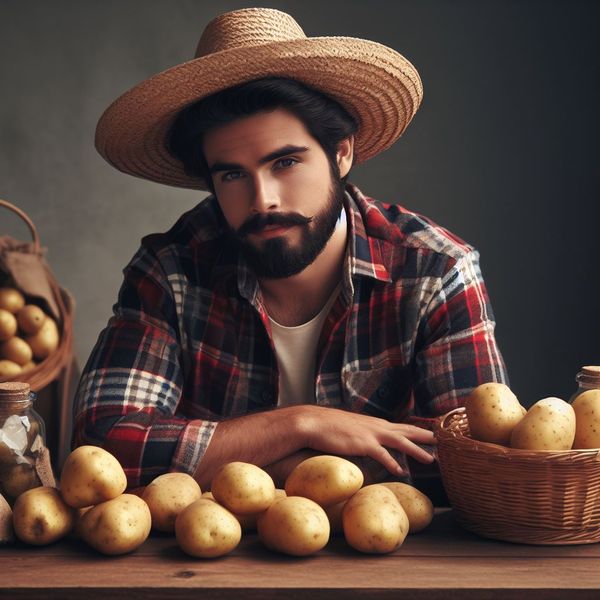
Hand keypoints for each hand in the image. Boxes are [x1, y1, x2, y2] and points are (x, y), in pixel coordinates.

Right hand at [299, 406, 435, 476]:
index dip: (415, 430)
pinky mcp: (362, 444)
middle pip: (406, 429)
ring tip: (430, 459)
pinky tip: (400, 471)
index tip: (430, 434)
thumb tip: (363, 445)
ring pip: (400, 441)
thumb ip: (359, 436)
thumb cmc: (327, 427)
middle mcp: (375, 426)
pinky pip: (382, 455)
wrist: (312, 423)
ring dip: (416, 450)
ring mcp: (370, 434)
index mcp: (373, 423)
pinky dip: (392, 462)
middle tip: (442, 439)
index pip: (400, 426)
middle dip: (424, 435)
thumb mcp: (348, 429)